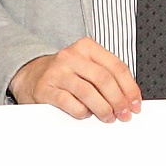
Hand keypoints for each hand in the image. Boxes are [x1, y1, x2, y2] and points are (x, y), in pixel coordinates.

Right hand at [9, 39, 139, 120]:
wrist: (29, 75)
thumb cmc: (64, 74)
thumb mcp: (86, 66)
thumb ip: (106, 77)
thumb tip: (129, 99)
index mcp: (86, 47)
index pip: (116, 66)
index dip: (130, 88)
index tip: (135, 103)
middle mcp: (71, 57)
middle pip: (104, 79)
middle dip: (118, 100)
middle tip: (124, 114)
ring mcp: (57, 72)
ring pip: (88, 92)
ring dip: (103, 108)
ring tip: (108, 117)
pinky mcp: (45, 89)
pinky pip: (69, 103)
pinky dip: (82, 112)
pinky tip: (85, 114)